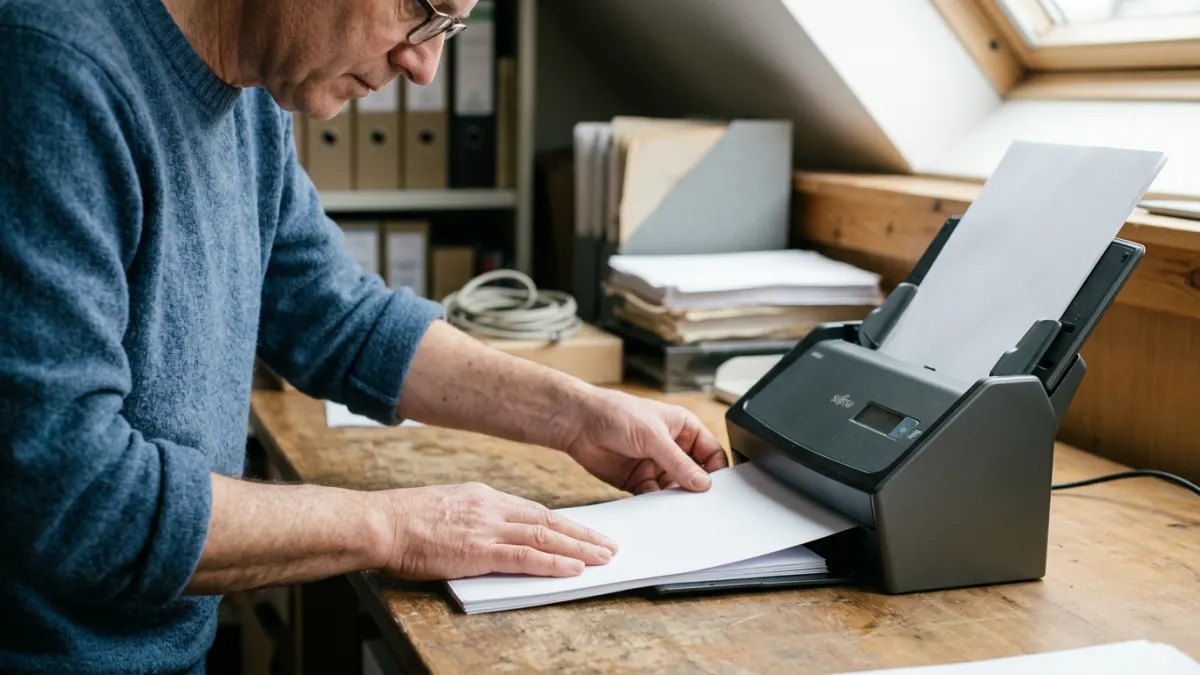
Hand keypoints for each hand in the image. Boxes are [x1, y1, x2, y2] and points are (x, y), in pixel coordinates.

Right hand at [374, 482, 617, 579]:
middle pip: (548, 521)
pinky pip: (524, 557)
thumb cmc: (404, 521)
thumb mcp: (446, 507)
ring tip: (602, 558)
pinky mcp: (478, 551)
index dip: (564, 523)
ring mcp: (486, 528)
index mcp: (484, 496)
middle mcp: (491, 508)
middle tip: (608, 545)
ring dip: (578, 549)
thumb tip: (491, 534)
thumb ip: (473, 519)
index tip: (584, 531)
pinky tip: (573, 568)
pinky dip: (553, 563)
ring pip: (544, 538)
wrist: (380, 522)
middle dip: (582, 534)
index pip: (535, 510)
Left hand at [563, 389, 729, 494]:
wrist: (579, 423)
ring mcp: (655, 465)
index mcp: (684, 429)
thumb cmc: (616, 413)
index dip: (716, 471)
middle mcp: (672, 448)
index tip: (717, 490)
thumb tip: (702, 482)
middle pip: (695, 475)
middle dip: (696, 489)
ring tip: (677, 509)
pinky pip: (653, 497)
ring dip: (676, 499)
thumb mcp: (653, 436)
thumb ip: (678, 462)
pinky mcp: (638, 481)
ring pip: (675, 489)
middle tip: (700, 505)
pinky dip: (656, 505)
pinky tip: (657, 510)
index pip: (711, 453)